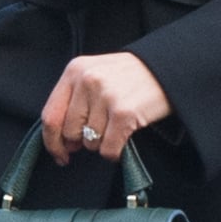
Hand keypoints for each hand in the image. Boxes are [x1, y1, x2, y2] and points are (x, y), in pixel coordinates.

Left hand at [39, 53, 171, 164]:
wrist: (170, 67)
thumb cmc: (132, 75)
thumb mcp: (97, 73)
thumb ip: (75, 98)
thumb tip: (63, 140)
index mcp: (75, 70)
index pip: (50, 114)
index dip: (52, 141)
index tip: (59, 154)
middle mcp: (87, 80)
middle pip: (69, 131)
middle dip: (82, 142)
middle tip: (99, 135)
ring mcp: (105, 96)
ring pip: (90, 142)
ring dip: (103, 143)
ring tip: (118, 126)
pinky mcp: (123, 113)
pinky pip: (108, 148)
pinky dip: (115, 151)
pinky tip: (124, 138)